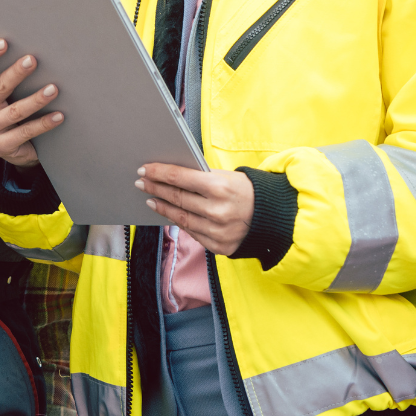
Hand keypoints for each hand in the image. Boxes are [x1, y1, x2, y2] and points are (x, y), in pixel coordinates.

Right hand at [0, 39, 61, 167]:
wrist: (10, 147)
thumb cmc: (10, 109)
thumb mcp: (5, 94)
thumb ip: (10, 76)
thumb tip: (36, 53)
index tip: (4, 42)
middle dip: (16, 73)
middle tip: (33, 60)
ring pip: (14, 112)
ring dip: (36, 100)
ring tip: (53, 89)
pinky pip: (25, 132)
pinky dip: (43, 124)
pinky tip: (59, 116)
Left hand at [136, 164, 253, 254]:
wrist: (273, 218)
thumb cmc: (247, 192)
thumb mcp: (228, 177)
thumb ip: (202, 178)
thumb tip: (172, 175)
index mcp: (220, 187)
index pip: (180, 178)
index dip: (159, 173)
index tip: (145, 169)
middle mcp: (217, 211)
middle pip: (177, 198)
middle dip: (156, 188)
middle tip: (142, 182)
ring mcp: (217, 231)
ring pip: (181, 218)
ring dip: (162, 207)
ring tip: (151, 199)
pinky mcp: (218, 246)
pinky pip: (192, 233)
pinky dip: (179, 222)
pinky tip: (169, 214)